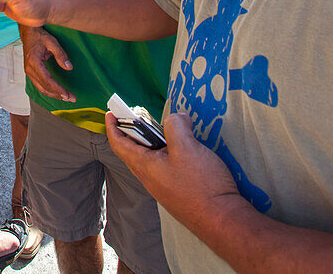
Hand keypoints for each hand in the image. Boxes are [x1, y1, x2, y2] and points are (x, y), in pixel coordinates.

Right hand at [21, 25, 74, 101]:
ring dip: (54, 95)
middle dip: (58, 95)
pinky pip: (39, 85)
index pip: (48, 81)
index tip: (69, 95)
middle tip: (71, 99)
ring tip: (66, 98)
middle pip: (44, 88)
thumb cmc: (39, 36)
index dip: (59, 89)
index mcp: (34, 62)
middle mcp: (29, 69)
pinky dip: (48, 90)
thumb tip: (69, 67)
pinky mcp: (30, 72)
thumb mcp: (52, 42)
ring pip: (41, 89)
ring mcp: (28, 72)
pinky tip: (57, 92)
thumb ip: (61, 55)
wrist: (27, 32)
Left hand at [105, 111, 243, 231]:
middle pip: (134, 150)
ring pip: (150, 159)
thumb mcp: (186, 146)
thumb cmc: (201, 185)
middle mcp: (150, 178)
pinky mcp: (177, 191)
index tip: (111, 113)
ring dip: (152, 142)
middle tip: (140, 116)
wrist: (222, 220)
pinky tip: (183, 148)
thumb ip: (176, 126)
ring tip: (164, 129)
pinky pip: (164, 167)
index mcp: (145, 166)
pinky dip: (166, 153)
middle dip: (133, 131)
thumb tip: (176, 118)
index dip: (113, 127)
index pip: (119, 144)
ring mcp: (163, 187)